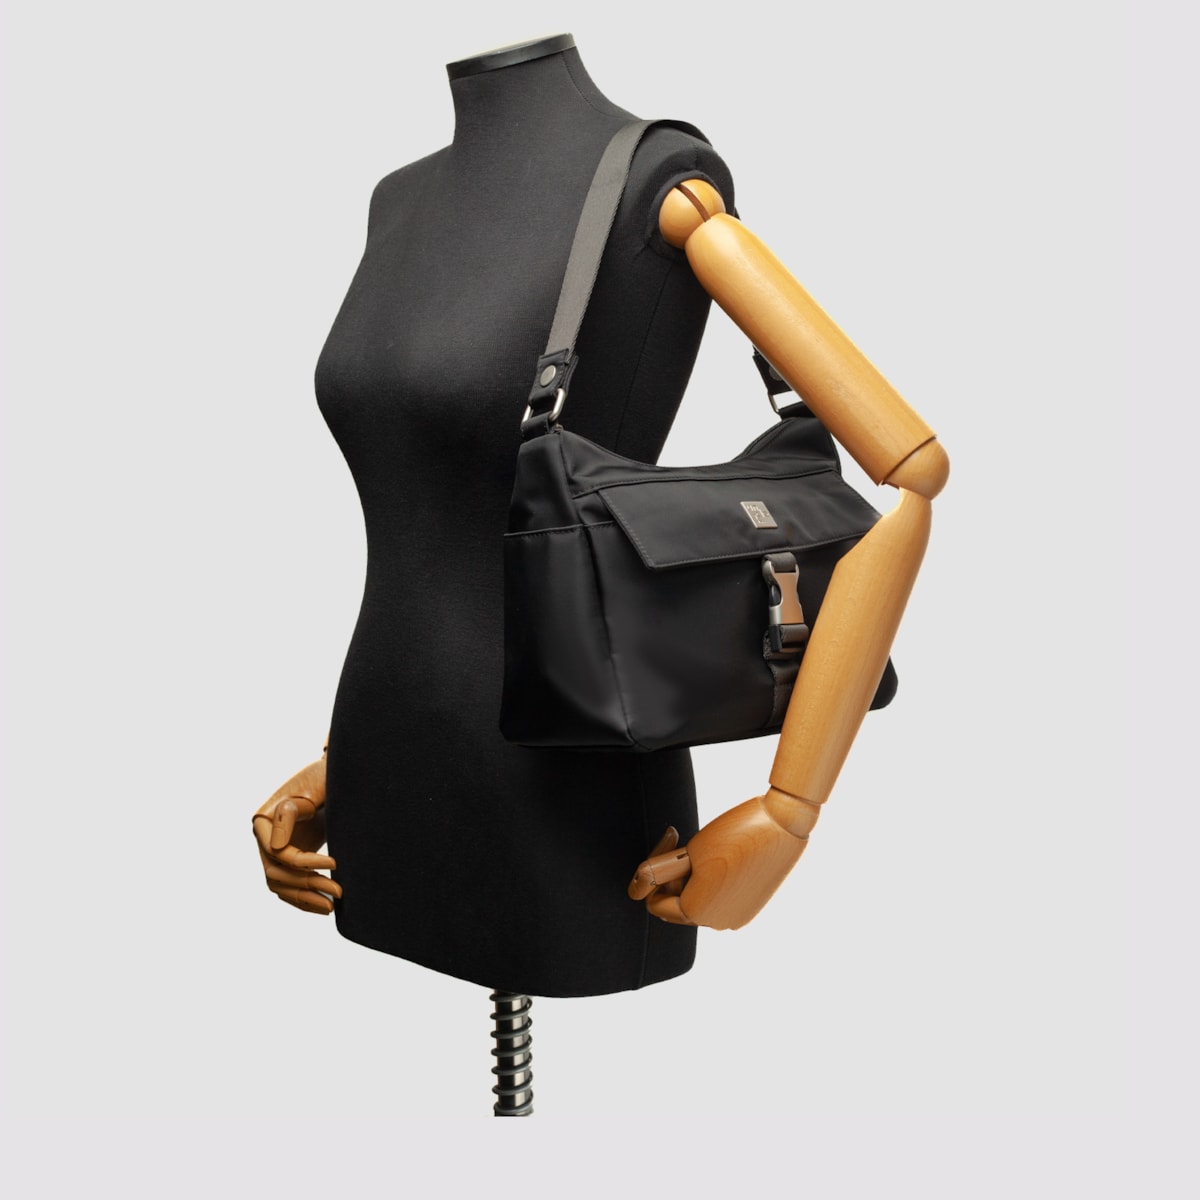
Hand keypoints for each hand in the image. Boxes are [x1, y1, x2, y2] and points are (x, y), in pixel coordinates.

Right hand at [252, 748, 341, 914]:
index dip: (305, 863)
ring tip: (332, 906)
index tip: (335, 863)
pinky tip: (325, 907)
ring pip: (280, 885)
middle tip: (339, 890)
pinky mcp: (287, 859)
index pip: (279, 853)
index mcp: (264, 820)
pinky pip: (288, 886)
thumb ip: (290, 814)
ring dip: (305, 898)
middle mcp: (264, 838)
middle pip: (276, 873)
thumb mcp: (310, 788)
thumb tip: (276, 847)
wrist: (330, 778)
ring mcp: (273, 851)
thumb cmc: (322, 778)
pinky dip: (304, 899)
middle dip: (307, 885)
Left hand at [628, 796, 808, 929]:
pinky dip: (711, 881)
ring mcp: (735, 917)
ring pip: (696, 900)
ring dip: (692, 876)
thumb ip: (660, 873)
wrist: (783, 824)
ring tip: (708, 849)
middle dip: (673, 875)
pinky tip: (724, 857)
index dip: (654, 873)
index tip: (673, 841)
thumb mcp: (689, 851)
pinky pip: (717, 899)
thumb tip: (638, 888)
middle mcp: (715, 923)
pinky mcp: (749, 907)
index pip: (655, 903)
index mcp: (695, 912)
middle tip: (684, 842)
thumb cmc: (734, 833)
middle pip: (675, 904)